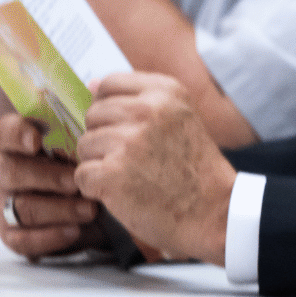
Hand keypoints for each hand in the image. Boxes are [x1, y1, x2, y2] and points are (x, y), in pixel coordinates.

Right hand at [0, 113, 101, 257]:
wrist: (98, 210)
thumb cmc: (89, 166)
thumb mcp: (88, 143)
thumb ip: (86, 121)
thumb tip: (97, 88)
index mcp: (17, 142)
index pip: (5, 131)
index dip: (18, 134)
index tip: (38, 139)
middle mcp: (3, 170)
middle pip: (9, 171)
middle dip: (47, 176)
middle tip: (79, 181)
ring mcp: (4, 203)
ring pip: (21, 206)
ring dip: (58, 208)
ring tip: (91, 209)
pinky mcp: (13, 234)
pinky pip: (21, 239)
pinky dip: (49, 236)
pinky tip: (74, 231)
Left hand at [73, 72, 235, 263]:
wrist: (213, 213)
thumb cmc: (195, 170)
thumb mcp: (181, 119)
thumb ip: (140, 100)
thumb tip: (91, 85)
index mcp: (166, 92)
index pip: (109, 83)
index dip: (109, 107)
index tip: (127, 127)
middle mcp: (148, 110)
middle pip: (93, 115)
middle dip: (105, 138)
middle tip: (135, 159)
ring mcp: (128, 141)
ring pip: (84, 145)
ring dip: (100, 164)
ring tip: (132, 176)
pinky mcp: (112, 173)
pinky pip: (82, 174)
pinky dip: (96, 188)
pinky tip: (124, 192)